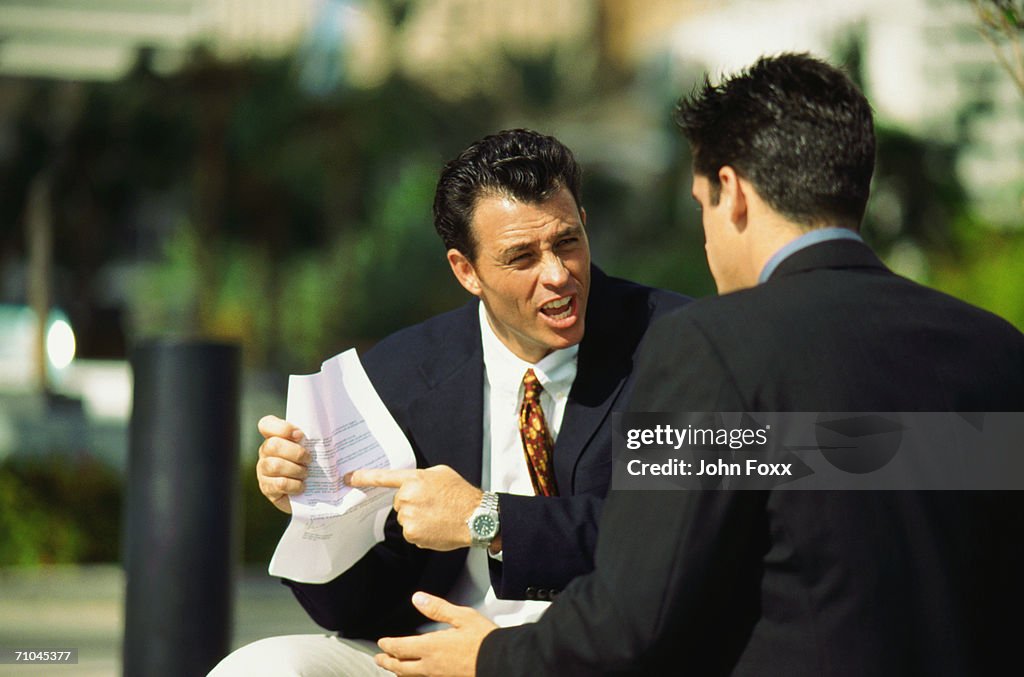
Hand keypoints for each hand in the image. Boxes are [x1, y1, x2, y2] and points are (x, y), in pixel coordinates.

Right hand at [256, 415, 310, 513]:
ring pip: (275, 465)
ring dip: (296, 470)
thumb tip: (332, 447)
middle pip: (273, 445)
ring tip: (306, 474)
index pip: (266, 424)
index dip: (282, 428)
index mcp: (276, 436)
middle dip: (296, 452)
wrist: (311, 492)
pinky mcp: (267, 488)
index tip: (300, 435)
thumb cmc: (314, 464)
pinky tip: (302, 486)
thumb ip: (319, 442)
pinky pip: (280, 484)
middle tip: (309, 459)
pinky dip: (295, 485)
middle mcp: (265, 451)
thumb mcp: (316, 449)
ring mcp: (263, 470)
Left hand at [348, 465, 481, 550]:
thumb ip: (422, 476)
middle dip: (413, 503)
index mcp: (414, 479)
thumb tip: (412, 483)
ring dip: (418, 519)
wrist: (475, 517)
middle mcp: (408, 497)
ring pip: (406, 518)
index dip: (363, 477)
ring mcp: (409, 517)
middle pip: (400, 502)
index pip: (383, 477)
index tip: (348, 478)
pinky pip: (412, 533)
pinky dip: (422, 532)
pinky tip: (436, 527)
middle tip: (433, 504)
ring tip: (438, 516)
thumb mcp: (442, 473)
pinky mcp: (413, 534)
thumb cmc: (461, 494)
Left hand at [375, 592, 496, 676]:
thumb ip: (438, 608)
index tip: (381, 643)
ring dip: (400, 672)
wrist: (501, 662)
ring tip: (395, 669)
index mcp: (431, 647)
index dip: (388, 646)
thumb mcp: (462, 616)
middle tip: (380, 659)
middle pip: (401, 667)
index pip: (401, 648)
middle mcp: (431, 666)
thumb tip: (418, 598)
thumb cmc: (485, 640)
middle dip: (388, 662)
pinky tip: (419, 675)